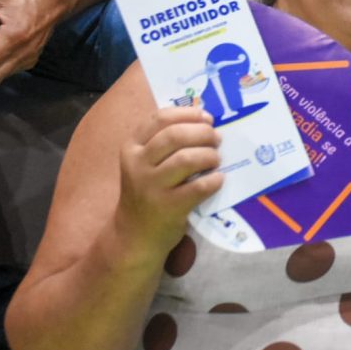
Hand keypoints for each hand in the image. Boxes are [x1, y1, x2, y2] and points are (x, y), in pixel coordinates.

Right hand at [114, 107, 223, 263]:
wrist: (135, 235)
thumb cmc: (148, 192)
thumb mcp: (146, 163)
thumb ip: (166, 143)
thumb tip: (206, 121)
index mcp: (132, 147)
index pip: (161, 118)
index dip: (188, 114)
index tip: (207, 118)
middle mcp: (137, 164)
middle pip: (175, 135)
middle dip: (203, 133)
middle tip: (217, 139)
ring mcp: (151, 186)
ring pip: (186, 159)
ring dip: (209, 155)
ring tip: (216, 159)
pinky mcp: (168, 207)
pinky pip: (198, 188)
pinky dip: (213, 180)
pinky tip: (218, 179)